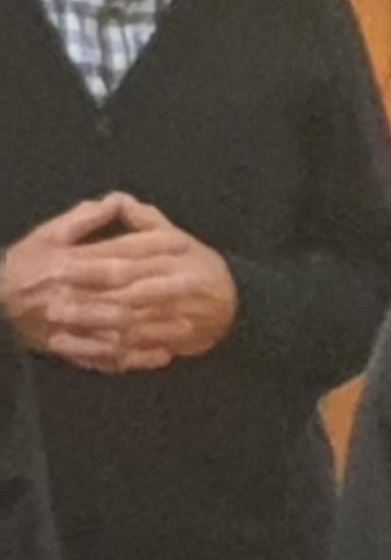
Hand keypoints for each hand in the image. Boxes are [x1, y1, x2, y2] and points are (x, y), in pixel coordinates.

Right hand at [3, 194, 171, 372]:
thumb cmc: (24, 265)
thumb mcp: (47, 235)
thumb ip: (82, 220)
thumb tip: (116, 201)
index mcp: (66, 264)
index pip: (117, 255)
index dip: (151, 249)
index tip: (182, 243)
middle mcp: (71, 295)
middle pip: (124, 294)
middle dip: (162, 289)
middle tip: (198, 285)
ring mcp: (72, 326)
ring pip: (121, 329)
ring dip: (155, 328)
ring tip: (187, 324)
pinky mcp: (72, 349)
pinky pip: (109, 358)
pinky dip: (137, 358)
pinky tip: (163, 356)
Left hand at [73, 196, 237, 361]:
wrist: (237, 306)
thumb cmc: (200, 268)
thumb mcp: (179, 239)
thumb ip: (149, 222)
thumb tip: (121, 201)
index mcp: (173, 256)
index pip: (127, 258)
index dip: (91, 264)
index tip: (59, 268)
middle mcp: (178, 285)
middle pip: (127, 292)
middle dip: (88, 299)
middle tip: (52, 302)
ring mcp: (178, 317)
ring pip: (132, 323)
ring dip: (95, 327)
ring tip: (60, 329)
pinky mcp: (176, 342)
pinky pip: (141, 350)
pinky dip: (110, 353)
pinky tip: (83, 351)